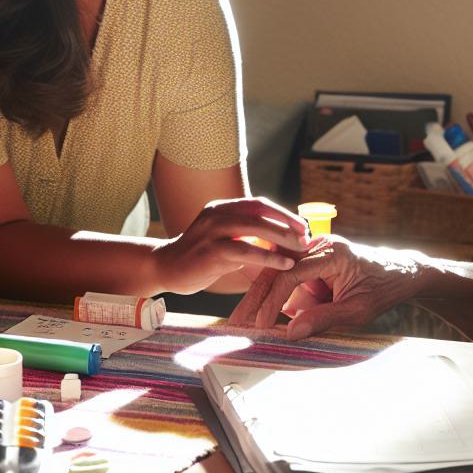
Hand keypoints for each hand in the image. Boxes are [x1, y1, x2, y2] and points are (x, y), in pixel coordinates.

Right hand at [153, 197, 308, 294]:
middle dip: (288, 223)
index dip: (283, 213)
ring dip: (282, 237)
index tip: (303, 225)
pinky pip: (245, 251)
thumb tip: (283, 237)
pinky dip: (268, 256)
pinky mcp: (210, 251)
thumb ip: (245, 234)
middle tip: (307, 236)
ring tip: (301, 248)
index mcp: (222, 207)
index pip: (259, 204)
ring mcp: (212, 231)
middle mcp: (217, 213)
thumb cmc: (200, 257)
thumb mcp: (223, 238)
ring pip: (255, 227)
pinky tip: (284, 264)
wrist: (165, 269)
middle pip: (260, 211)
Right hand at [229, 235, 427, 338]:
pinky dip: (276, 297)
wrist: (400, 273)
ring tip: (243, 322)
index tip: (262, 326)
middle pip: (277, 270)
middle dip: (257, 298)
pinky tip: (262, 315)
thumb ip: (324, 319)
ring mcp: (314, 249)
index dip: (273, 302)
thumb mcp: (358, 311)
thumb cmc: (382, 290)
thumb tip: (291, 333)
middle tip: (237, 323)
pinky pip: (288, 277)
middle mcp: (319, 244)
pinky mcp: (312, 259)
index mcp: (332, 252)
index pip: (291, 274)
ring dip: (263, 299)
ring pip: (278, 273)